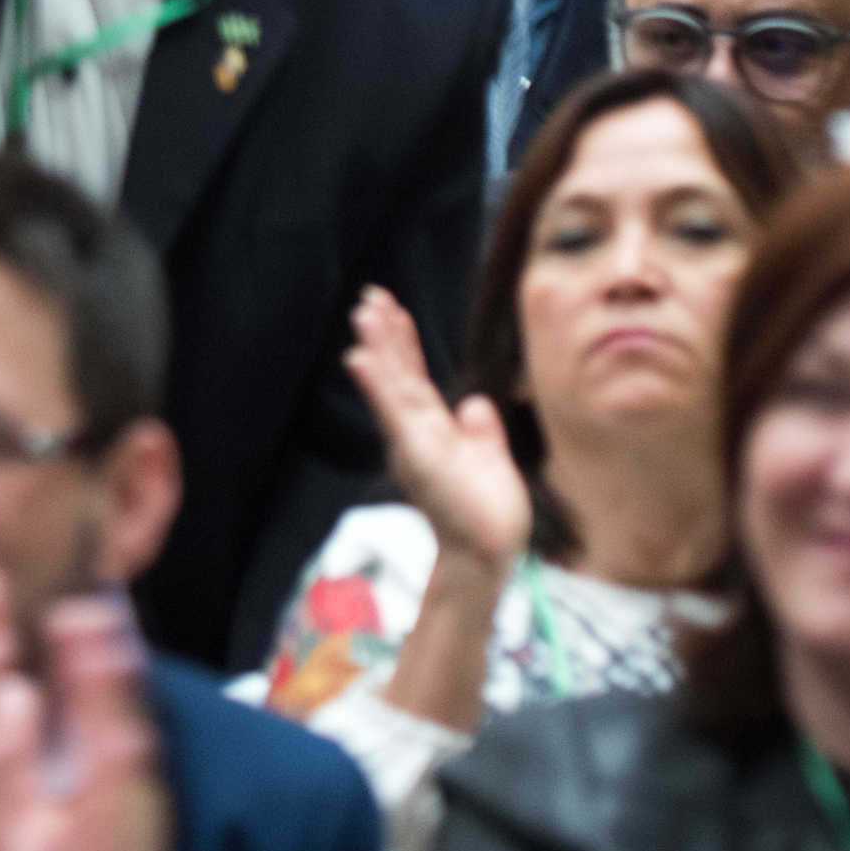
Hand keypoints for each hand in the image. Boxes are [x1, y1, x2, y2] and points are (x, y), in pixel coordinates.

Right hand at [347, 283, 533, 569]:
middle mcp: (416, 433)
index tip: (391, 307)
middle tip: (369, 297)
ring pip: (391, 386)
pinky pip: (393, 413)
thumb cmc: (488, 513)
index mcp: (432, 431)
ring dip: (376, 349)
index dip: (402, 342)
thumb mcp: (490, 460)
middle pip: (397, 374)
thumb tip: (475, 404)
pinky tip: (359, 358)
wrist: (487, 553)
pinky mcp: (417, 454)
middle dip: (384, 336)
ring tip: (363, 314)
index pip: (412, 377)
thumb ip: (481, 431)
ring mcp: (413, 443)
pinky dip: (377, 385)